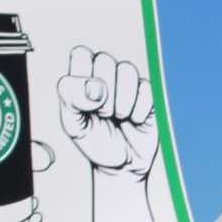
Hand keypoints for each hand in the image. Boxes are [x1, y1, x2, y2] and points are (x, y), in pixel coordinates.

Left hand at [58, 48, 159, 179]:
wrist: (121, 166)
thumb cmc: (95, 142)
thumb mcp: (74, 126)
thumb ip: (72, 101)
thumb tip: (94, 89)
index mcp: (84, 79)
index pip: (81, 54)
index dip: (82, 75)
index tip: (84, 102)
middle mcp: (107, 75)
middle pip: (104, 59)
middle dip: (102, 93)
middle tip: (102, 114)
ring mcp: (129, 83)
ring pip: (127, 69)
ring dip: (121, 101)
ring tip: (119, 118)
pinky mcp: (149, 94)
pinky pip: (146, 89)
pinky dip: (138, 110)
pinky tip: (134, 120)